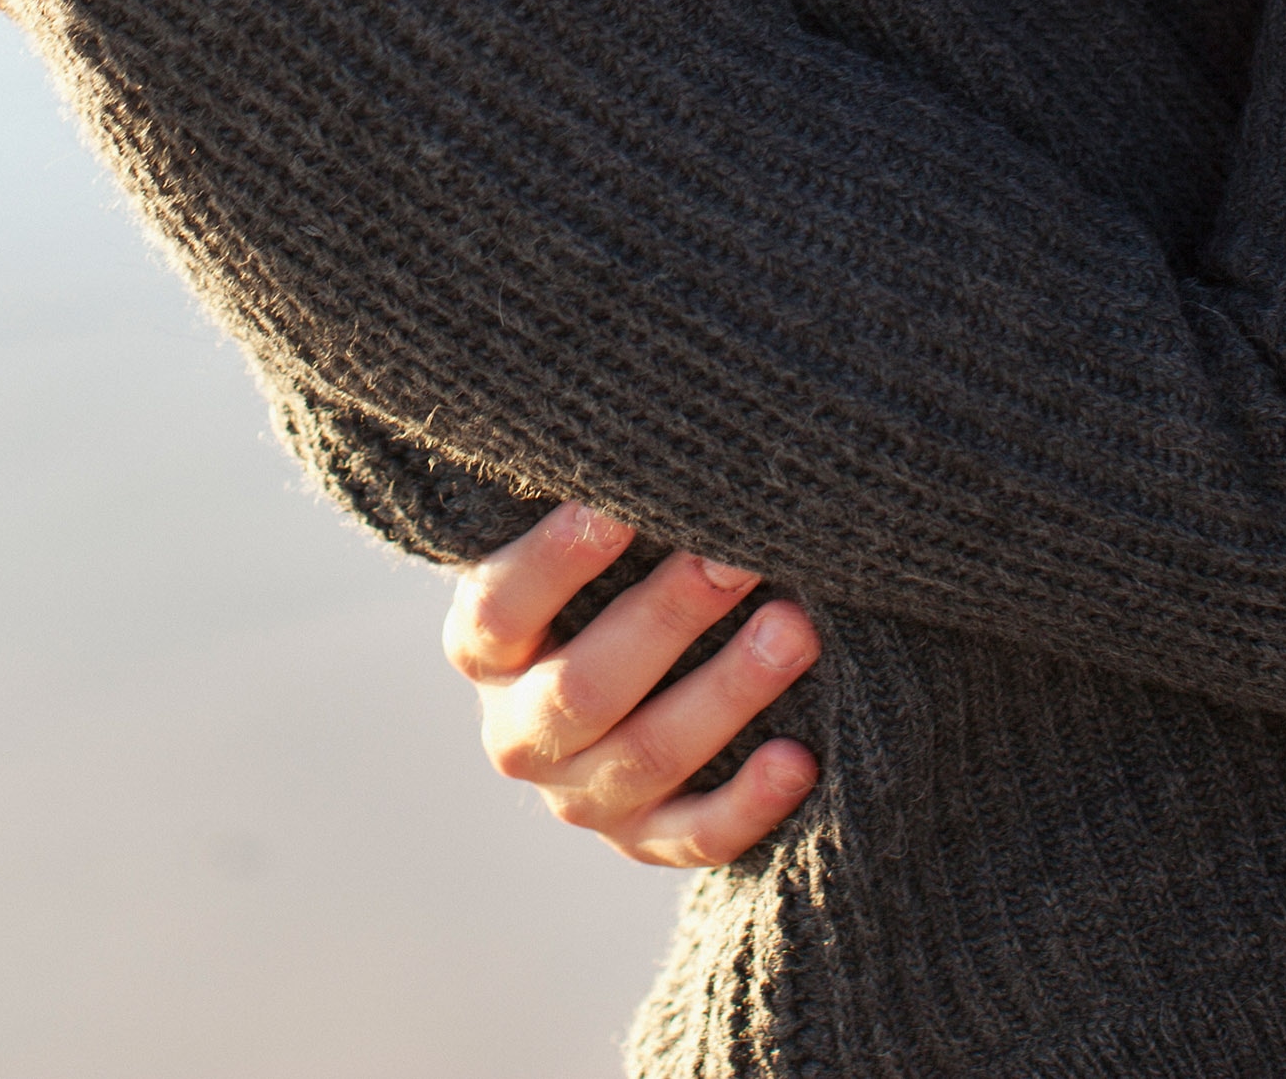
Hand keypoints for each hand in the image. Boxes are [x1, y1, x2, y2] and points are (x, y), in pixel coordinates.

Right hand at [441, 503, 818, 868]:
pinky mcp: (643, 841)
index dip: (554, 562)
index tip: (618, 506)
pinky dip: (748, 804)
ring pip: (648, 756)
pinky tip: (800, 760)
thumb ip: (606, 510)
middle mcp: (519, 732)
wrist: (629, 688)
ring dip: (727, 694)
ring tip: (796, 632)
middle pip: (584, 688)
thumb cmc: (613, 580)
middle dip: (668, 619)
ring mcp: (581, 797)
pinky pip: (694, 836)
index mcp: (485, 650)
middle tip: (738, 560)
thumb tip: (668, 444)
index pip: (500, 611)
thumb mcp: (589, 548)